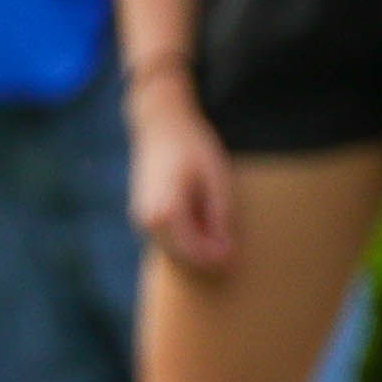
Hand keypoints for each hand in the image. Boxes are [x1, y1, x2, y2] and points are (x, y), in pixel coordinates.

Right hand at [127, 73, 236, 272]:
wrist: (160, 123)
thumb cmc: (192, 147)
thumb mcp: (217, 180)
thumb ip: (221, 218)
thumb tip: (227, 252)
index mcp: (166, 213)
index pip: (195, 252)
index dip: (219, 258)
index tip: (239, 252)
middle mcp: (148, 220)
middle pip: (183, 256)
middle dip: (208, 256)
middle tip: (234, 245)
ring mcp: (142, 217)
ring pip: (174, 249)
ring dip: (198, 247)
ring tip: (220, 229)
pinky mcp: (144, 213)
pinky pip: (168, 237)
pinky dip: (187, 237)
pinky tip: (203, 219)